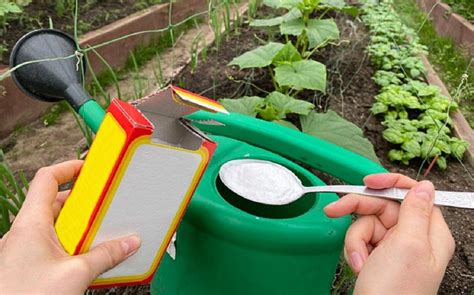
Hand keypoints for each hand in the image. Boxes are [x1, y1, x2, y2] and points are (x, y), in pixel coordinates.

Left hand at [0, 160, 140, 293]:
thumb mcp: (76, 274)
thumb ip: (106, 255)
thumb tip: (128, 243)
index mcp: (30, 224)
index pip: (46, 179)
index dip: (68, 168)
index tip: (88, 167)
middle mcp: (23, 233)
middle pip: (55, 203)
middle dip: (81, 204)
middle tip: (103, 206)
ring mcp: (23, 250)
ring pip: (54, 227)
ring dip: (77, 228)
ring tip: (99, 236)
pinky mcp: (27, 266)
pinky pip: (51, 246)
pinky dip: (70, 246)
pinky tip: (86, 259)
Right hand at [324, 173, 454, 293]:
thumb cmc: (395, 291)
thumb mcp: (408, 245)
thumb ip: (416, 211)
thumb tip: (424, 186)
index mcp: (429, 232)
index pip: (412, 193)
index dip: (389, 183)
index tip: (367, 182)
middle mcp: (413, 237)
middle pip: (382, 207)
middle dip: (359, 213)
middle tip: (334, 210)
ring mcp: (394, 248)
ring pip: (366, 223)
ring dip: (355, 240)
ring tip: (359, 260)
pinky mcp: (377, 256)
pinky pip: (360, 240)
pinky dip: (354, 250)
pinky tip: (359, 265)